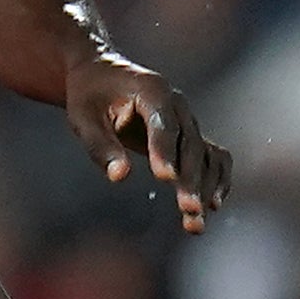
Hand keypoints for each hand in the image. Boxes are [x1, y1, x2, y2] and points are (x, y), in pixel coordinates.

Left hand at [66, 55, 228, 232]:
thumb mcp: (82, 116)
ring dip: (205, 187)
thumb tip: (120, 176)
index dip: (165, 151)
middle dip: (190, 178)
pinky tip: (211, 207)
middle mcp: (178, 104)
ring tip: (195, 223)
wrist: (102, 75)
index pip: (164, 124)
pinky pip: (213, 157)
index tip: (165, 178)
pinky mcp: (189, 136)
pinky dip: (217, 180)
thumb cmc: (88, 96)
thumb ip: (100, 145)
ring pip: (206, 155)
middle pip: (190, 144)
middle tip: (187, 209)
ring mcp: (187, 120)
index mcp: (152, 90)